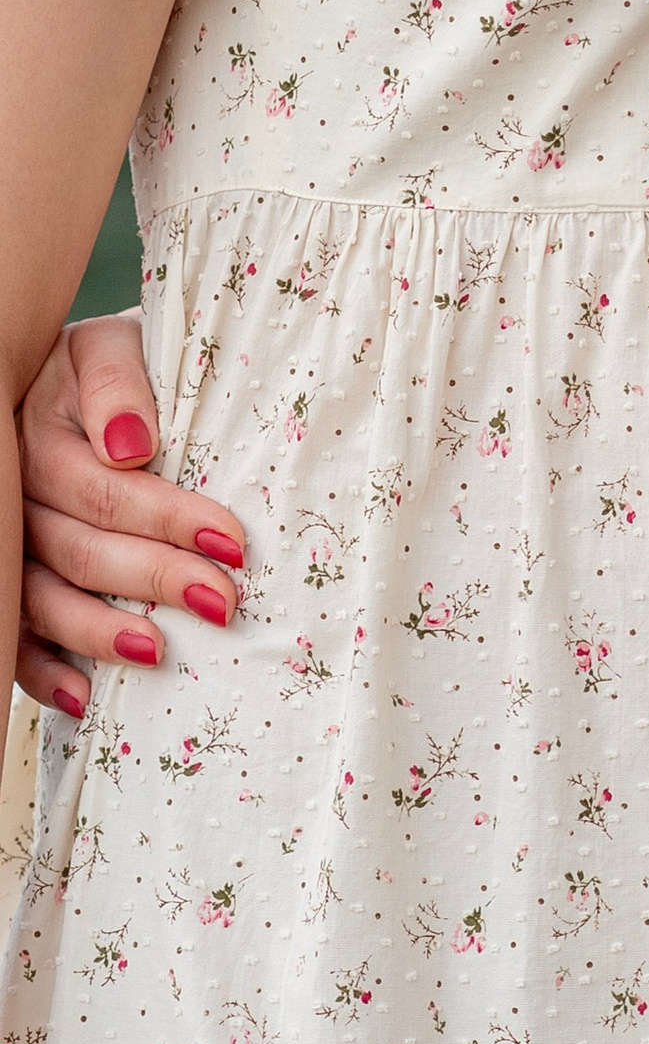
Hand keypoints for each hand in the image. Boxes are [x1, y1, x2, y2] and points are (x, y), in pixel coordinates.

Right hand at [14, 314, 246, 718]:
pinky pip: (15, 626)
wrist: (82, 372)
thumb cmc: (115, 362)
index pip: (105, 489)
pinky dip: (42, 670)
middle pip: (78, 549)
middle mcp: (16, 489)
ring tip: (157, 652)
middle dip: (154, 579)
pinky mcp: (11, 570)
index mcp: (39, 431)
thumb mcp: (116, 347)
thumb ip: (120, 384)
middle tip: (220, 601)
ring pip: (41, 596)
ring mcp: (9, 535)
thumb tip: (129, 447)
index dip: (168, 519)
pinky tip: (82, 697)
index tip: (231, 542)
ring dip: (99, 633)